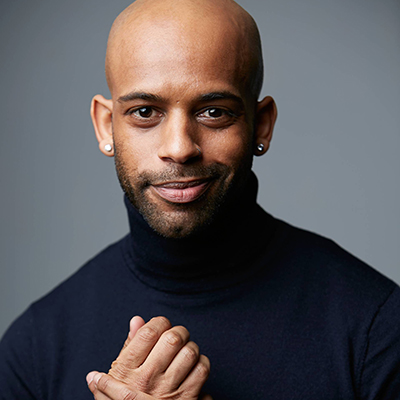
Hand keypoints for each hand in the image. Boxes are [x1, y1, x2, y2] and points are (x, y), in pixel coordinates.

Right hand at [87, 316, 210, 399]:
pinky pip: (201, 371)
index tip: (162, 325)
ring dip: (191, 348)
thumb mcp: (115, 378)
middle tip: (178, 335)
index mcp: (127, 372)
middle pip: (172, 339)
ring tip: (186, 350)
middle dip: (179, 332)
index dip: (160, 322)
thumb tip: (137, 320)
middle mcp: (147, 381)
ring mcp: (167, 392)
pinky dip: (201, 364)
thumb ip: (127, 347)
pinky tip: (194, 366)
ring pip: (189, 353)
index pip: (148, 333)